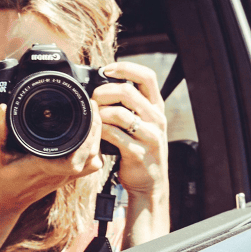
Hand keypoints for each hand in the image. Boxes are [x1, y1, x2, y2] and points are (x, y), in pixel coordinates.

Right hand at [0, 101, 104, 214]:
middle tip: (92, 108)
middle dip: (96, 132)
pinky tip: (89, 136)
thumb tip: (3, 109)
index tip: (88, 115)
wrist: (6, 200)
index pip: (73, 159)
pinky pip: (90, 165)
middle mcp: (58, 173)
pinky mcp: (68, 176)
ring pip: (94, 163)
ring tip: (93, 119)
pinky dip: (95, 151)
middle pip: (91, 157)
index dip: (87, 139)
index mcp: (41, 166)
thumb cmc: (0, 177)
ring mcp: (65, 177)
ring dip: (98, 141)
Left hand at [93, 61, 168, 195]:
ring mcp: (149, 136)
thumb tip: (104, 85)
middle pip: (128, 92)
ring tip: (94, 117)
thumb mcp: (143, 123)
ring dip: (100, 113)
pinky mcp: (138, 153)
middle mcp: (156, 119)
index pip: (147, 77)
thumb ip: (131, 105)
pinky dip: (101, 131)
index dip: (126, 68)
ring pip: (119, 113)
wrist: (150, 183)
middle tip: (94, 99)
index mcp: (156, 107)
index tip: (107, 70)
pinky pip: (114, 135)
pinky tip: (97, 133)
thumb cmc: (141, 148)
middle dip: (104, 92)